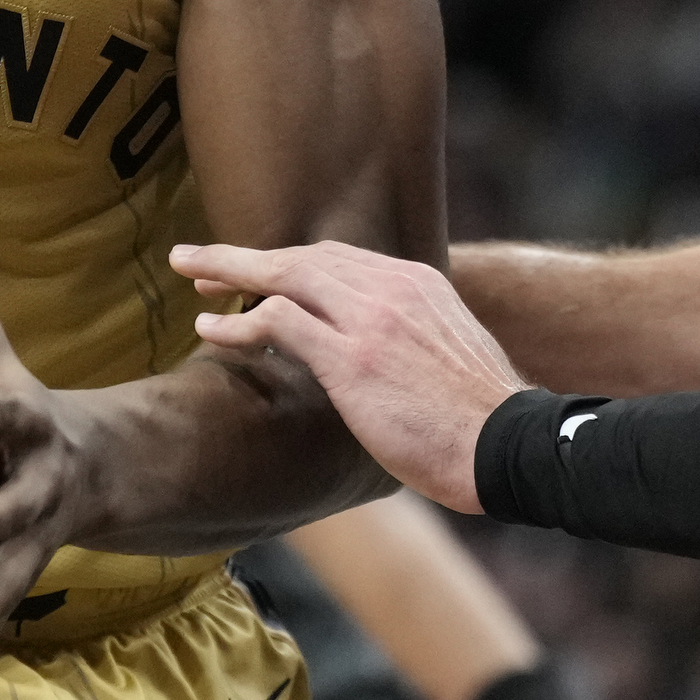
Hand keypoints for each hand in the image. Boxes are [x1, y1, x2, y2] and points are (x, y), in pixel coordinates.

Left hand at [169, 240, 524, 514]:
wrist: (509, 445)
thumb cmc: (483, 419)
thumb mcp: (453, 353)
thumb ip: (414, 338)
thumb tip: (390, 358)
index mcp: (418, 283)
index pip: (339, 257)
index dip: (289, 260)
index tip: (257, 269)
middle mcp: (392, 288)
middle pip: (304, 256)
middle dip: (245, 255)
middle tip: (197, 258)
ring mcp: (370, 319)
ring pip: (286, 274)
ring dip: (229, 271)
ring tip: (190, 276)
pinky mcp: (352, 358)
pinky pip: (280, 322)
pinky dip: (239, 321)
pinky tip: (209, 327)